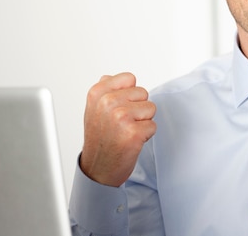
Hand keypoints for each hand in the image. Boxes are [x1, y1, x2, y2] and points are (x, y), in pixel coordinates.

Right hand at [80, 72, 156, 186]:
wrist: (98, 169)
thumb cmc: (99, 140)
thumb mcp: (93, 110)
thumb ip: (104, 91)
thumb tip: (110, 77)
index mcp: (97, 93)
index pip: (129, 78)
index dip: (129, 94)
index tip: (118, 108)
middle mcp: (107, 103)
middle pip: (143, 93)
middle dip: (137, 108)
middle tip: (122, 124)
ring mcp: (120, 117)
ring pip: (150, 108)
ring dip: (142, 121)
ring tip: (126, 132)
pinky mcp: (134, 133)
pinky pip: (153, 125)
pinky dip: (146, 135)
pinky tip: (131, 141)